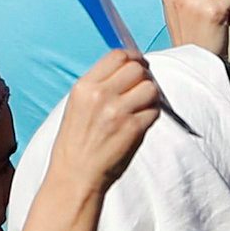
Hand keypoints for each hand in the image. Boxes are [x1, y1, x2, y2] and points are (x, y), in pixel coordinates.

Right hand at [45, 51, 163, 195]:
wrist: (76, 174)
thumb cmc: (76, 142)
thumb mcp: (77, 105)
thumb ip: (99, 85)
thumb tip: (128, 69)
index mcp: (84, 86)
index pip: (117, 56)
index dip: (132, 57)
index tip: (138, 63)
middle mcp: (101, 95)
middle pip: (137, 68)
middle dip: (144, 74)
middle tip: (143, 85)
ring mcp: (118, 112)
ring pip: (150, 87)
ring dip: (150, 95)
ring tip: (142, 105)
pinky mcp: (133, 129)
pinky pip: (153, 110)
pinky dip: (152, 113)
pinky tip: (141, 120)